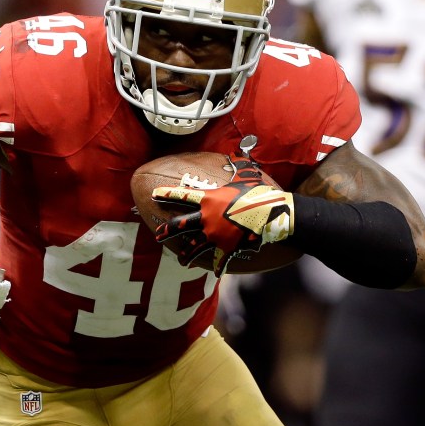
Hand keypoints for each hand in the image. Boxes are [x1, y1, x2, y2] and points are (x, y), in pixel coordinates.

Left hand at [152, 141, 293, 274]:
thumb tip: (240, 152)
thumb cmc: (258, 193)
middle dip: (167, 230)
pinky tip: (216, 273)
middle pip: (181, 225)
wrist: (271, 213)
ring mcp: (215, 234)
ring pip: (194, 246)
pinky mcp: (226, 248)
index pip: (183, 195)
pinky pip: (219, 260)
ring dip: (186, 255)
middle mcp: (207, 218)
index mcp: (209, 199)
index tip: (154, 194)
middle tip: (157, 235)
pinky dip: (219, 267)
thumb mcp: (246, 175)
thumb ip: (239, 165)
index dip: (167, 194)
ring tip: (181, 260)